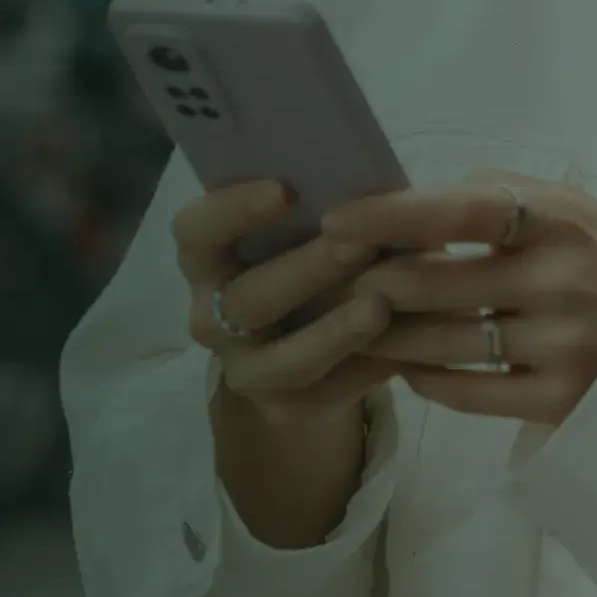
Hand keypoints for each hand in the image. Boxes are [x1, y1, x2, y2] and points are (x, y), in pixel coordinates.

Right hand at [175, 179, 399, 424]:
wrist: (306, 334)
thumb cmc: (307, 251)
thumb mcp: (305, 225)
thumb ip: (323, 207)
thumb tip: (371, 190)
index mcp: (204, 258)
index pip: (195, 231)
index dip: (232, 210)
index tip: (285, 190)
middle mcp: (210, 316)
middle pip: (246, 299)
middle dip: (306, 271)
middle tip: (360, 245)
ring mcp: (241, 367)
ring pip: (283, 360)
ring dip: (334, 332)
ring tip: (381, 306)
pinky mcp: (279, 406)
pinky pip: (320, 395)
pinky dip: (363, 370)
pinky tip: (401, 349)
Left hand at [323, 172, 596, 426]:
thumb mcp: (571, 209)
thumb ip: (498, 198)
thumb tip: (408, 202)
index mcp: (561, 221)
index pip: (461, 210)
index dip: (391, 215)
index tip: (335, 221)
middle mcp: (560, 282)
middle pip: (436, 283)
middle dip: (371, 282)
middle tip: (331, 281)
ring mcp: (561, 346)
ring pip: (441, 341)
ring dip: (384, 333)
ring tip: (351, 324)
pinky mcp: (560, 400)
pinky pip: (467, 393)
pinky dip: (424, 377)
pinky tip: (405, 364)